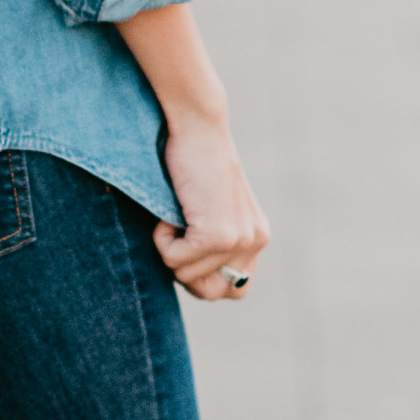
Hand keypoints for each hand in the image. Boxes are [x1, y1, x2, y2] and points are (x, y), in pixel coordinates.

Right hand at [109, 1, 269, 307]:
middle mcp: (255, 241)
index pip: (235, 289)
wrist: (198, 127)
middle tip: (177, 235)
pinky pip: (174, 261)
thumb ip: (213, 242)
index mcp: (257, 237)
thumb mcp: (211, 207)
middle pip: (212, 293)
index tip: (189, 247)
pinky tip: (172, 211)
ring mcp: (239, 240)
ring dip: (169, 248)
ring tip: (177, 213)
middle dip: (186, 272)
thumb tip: (191, 280)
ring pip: (187, 277)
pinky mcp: (218, 236)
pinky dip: (162, 240)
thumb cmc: (194, 162)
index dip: (204, 277)